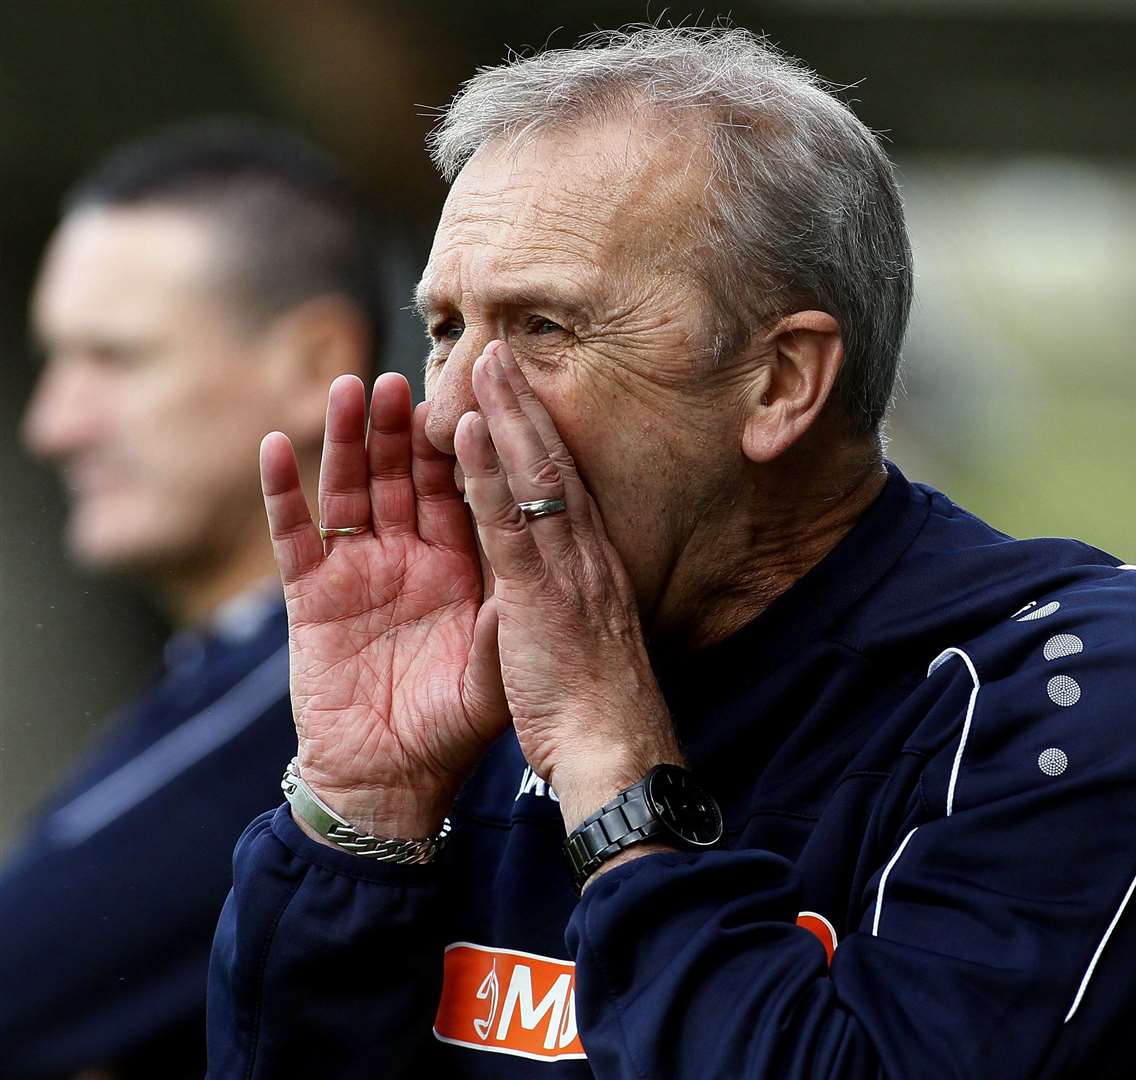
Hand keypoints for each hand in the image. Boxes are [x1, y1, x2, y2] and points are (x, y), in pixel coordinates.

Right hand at [260, 372, 509, 837]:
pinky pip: (295, 534)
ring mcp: (359, 571)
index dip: (464, 446)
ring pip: (352, 489)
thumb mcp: (493, 671)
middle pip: (405, 476)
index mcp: (461, 568)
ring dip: (348, 441)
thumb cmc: (452, 729)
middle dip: (402, 428)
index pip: (462, 491)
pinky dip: (283, 492)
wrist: (393, 783)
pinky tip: (277, 447)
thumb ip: (509, 618)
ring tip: (350, 390)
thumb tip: (538, 563)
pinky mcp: (311, 595)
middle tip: (402, 378)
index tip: (471, 396)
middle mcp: (410, 558)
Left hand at [455, 341, 682, 828]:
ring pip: (536, 476)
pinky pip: (508, 522)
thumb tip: (561, 589)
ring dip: (508, 414)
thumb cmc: (598, 708)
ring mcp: (565, 569)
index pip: (562, 486)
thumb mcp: (585, 644)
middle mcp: (584, 555)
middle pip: (552, 462)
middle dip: (524, 403)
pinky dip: (490, 471)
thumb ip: (571, 605)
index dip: (540, 436)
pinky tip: (471, 428)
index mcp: (590, 567)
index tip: (520, 395)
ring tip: (486, 360)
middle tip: (501, 348)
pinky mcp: (540, 594)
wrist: (616, 752)